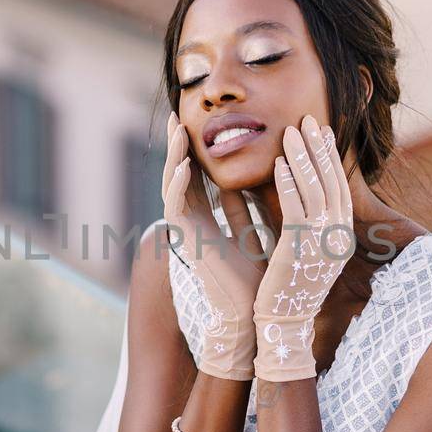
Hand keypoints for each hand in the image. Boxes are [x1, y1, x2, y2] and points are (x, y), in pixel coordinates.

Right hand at [161, 110, 266, 380]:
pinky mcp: (188, 244)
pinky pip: (176, 209)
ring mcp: (187, 233)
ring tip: (178, 130)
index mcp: (209, 221)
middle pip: (180, 176)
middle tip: (179, 115)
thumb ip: (249, 209)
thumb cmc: (259, 280)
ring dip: (174, 157)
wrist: (254, 316)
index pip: (198, 177)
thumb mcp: (258, 233)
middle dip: (178, 146)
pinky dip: (178, 186)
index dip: (196, 150)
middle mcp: (194, 224)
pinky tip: (184, 165)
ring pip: (172, 187)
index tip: (198, 123)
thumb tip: (254, 182)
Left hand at [252, 115, 354, 381]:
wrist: (284, 321)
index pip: (338, 186)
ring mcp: (321, 241)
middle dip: (319, 148)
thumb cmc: (288, 285)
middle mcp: (337, 234)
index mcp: (340, 234)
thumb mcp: (304, 247)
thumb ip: (302, 220)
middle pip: (331, 181)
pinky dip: (287, 183)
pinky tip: (276, 164)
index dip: (329, 157)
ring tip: (291, 131)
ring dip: (302, 157)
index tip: (320, 132)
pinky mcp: (300, 248)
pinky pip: (295, 208)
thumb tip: (294, 190)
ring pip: (314, 189)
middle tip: (309, 119)